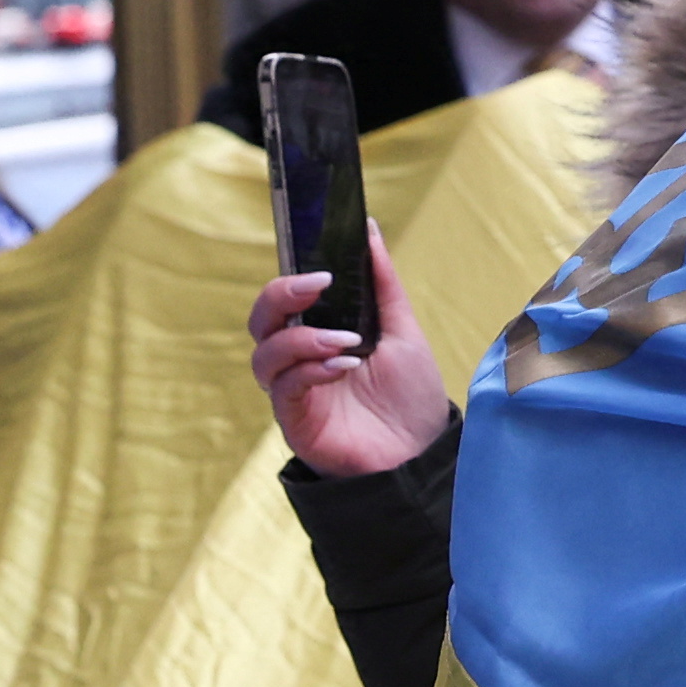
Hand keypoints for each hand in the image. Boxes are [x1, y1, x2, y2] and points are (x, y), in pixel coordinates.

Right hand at [250, 232, 453, 475]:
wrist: (424, 455)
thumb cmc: (411, 398)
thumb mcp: (403, 331)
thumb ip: (382, 284)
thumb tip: (368, 230)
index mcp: (317, 335)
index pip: (284, 299)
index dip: (290, 276)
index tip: (321, 262)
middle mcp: (298, 362)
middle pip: (260, 320)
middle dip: (281, 295)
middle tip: (319, 285)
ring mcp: (294, 393)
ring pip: (265, 355)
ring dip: (300, 339)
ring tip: (345, 341)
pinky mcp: (296, 423)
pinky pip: (284, 389)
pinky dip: (310, 370)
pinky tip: (342, 365)